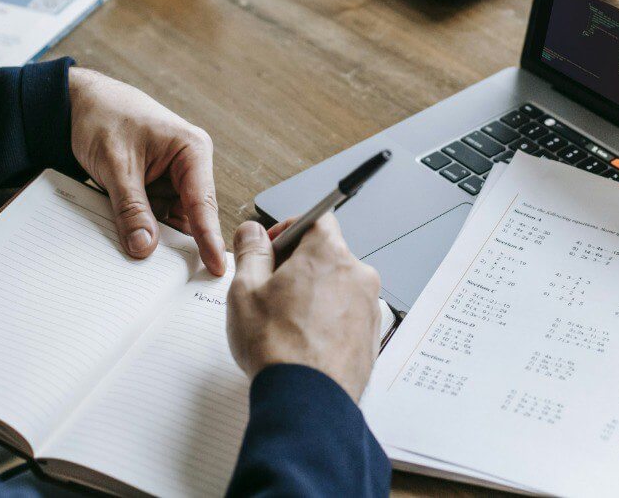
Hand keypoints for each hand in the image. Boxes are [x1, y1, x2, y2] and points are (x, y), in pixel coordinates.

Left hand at [68, 67, 225, 273]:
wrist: (77, 103)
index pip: (203, 202)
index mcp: (191, 150)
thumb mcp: (116, 165)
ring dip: (157, 237)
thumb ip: (132, 208)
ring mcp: (172, 178)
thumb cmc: (104, 116)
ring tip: (146, 264)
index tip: (214, 266)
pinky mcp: (155, 187)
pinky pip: (153, 216)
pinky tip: (133, 243)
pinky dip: (142, 228)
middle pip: (190, 216)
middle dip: (179, 243)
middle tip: (174, 278)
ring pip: (170, 220)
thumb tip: (144, 247)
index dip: (209, 238)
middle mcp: (188, 165)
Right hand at [227, 215, 380, 400]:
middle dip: (298, 265)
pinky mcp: (372, 335)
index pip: (316, 219)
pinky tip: (305, 341)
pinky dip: (328, 319)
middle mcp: (358, 274)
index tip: (272, 247)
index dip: (289, 228)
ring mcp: (369, 306)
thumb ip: (250, 252)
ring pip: (337, 286)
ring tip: (286, 322)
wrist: (308, 400)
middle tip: (270, 290)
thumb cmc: (278, 347)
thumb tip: (252, 232)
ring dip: (314, 294)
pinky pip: (348, 314)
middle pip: (327, 254)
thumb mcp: (246, 290)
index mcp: (329, 254)